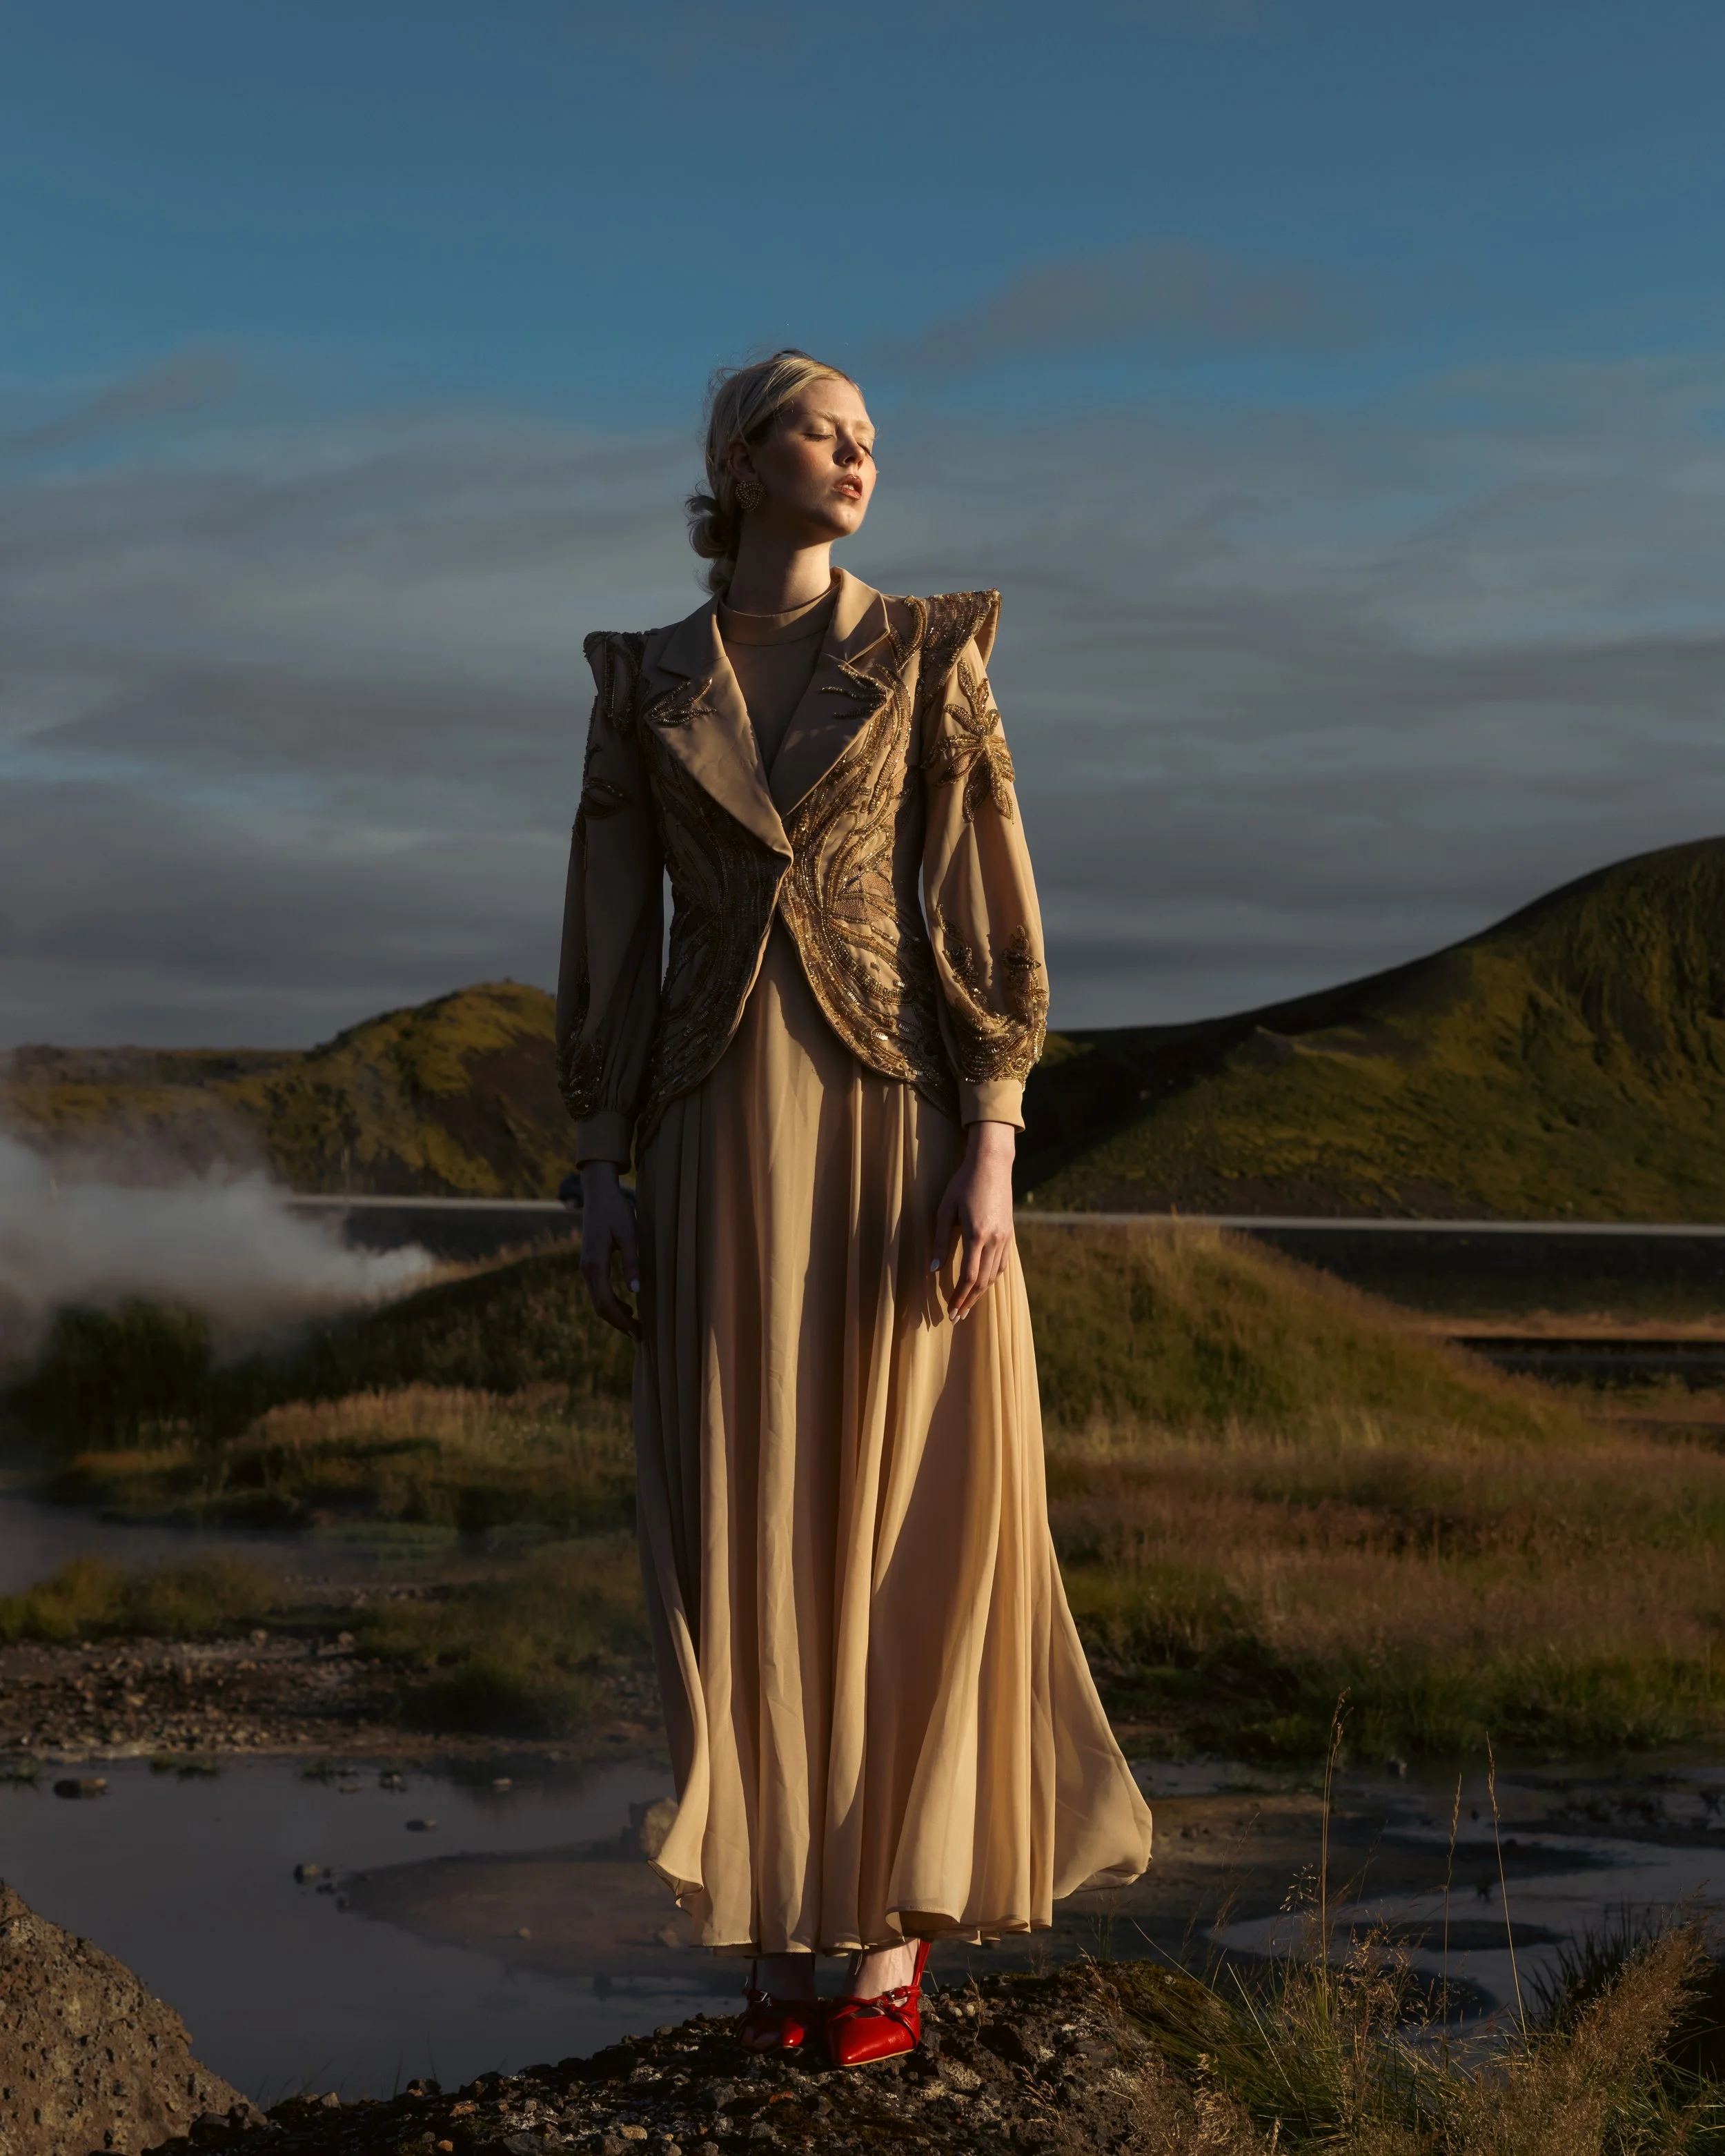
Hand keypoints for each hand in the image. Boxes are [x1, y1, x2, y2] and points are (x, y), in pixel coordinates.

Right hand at [578, 1162, 640, 1337]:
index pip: (606, 1303)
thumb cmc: (616, 1211)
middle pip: (600, 1306)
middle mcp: (586, 1269)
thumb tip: (636, 1291)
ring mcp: (586, 1267)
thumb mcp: (629, 1235)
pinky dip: (611, 1303)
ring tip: (635, 1326)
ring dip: (615, 1315)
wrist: (598, 1193)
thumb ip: (632, 1263)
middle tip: (640, 1336)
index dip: (621, 1321)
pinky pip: (599, 1290)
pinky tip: (627, 1306)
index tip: (638, 1332)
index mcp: (595, 1264)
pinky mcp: (590, 1264)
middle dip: (619, 1323)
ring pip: (598, 1300)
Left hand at [931, 1121, 1016, 1321]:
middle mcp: (995, 1239)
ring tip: (967, 1303)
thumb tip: (932, 1270)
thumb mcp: (945, 1210)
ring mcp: (1005, 1237)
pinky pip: (1002, 1263)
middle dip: (969, 1302)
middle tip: (957, 1317)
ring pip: (995, 1275)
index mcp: (977, 1235)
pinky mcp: (1009, 1232)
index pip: (969, 1277)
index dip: (959, 1297)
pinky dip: (992, 1277)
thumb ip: (939, 1241)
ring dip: (981, 1292)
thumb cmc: (963, 1183)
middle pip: (983, 1282)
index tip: (951, 1312)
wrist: (991, 1164)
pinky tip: (983, 1282)